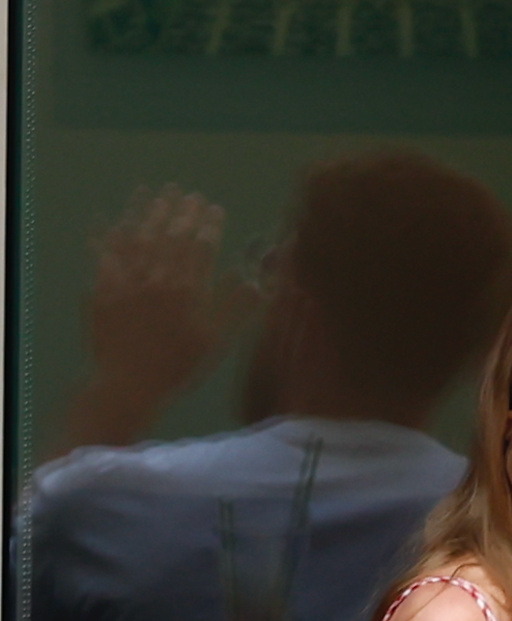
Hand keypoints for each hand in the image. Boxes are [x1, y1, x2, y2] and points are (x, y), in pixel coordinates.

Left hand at [87, 184, 260, 405]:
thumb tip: (258, 281)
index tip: (215, 207)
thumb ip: (236, 307)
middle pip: (170, 236)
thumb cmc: (178, 366)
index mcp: (188, 290)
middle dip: (181, 211)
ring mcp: (126, 281)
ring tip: (155, 192)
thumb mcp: (216, 341)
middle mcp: (157, 278)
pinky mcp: (101, 288)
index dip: (209, 225)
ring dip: (147, 212)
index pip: (201, 247)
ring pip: (138, 237)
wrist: (128, 385)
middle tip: (188, 193)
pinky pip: (103, 254)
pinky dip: (106, 234)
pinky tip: (108, 217)